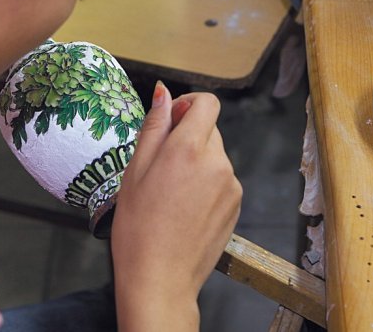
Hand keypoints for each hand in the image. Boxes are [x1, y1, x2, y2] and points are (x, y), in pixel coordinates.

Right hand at [112, 82, 241, 331]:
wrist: (160, 279)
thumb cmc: (138, 226)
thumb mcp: (135, 170)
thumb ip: (155, 126)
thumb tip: (164, 93)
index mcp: (190, 149)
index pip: (207, 103)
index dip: (188, 104)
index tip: (170, 120)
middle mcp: (218, 162)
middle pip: (209, 130)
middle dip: (187, 137)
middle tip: (160, 167)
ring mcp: (232, 185)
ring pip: (214, 157)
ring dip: (196, 162)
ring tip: (170, 194)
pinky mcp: (236, 205)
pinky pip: (222, 180)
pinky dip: (206, 184)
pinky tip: (184, 209)